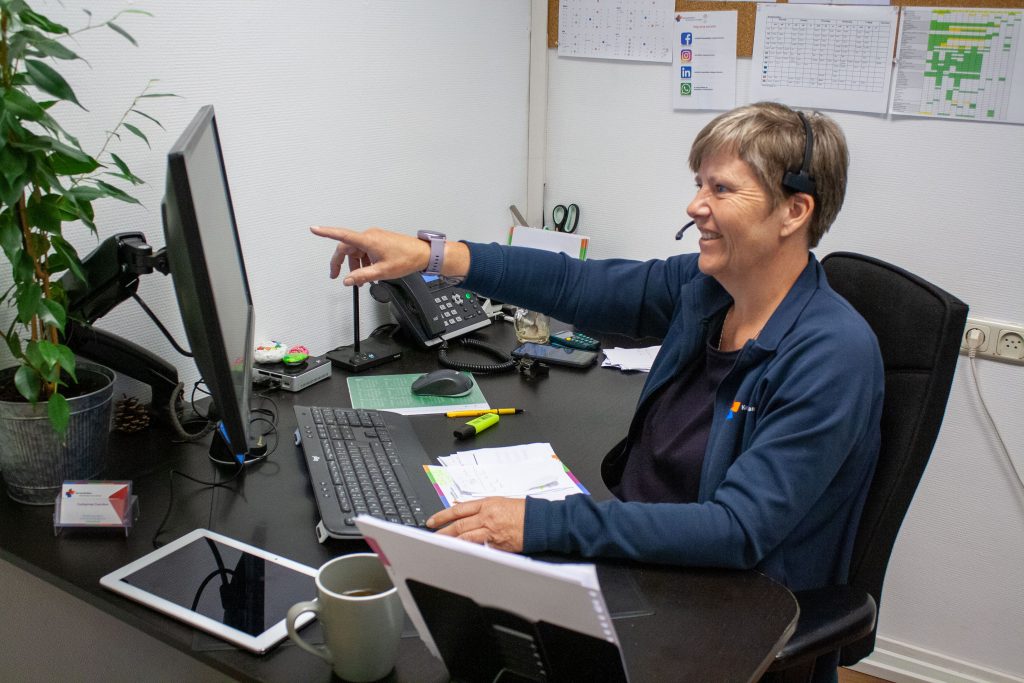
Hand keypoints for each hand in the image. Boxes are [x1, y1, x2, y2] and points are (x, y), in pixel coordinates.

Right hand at [309, 226, 427, 285]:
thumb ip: (362, 276)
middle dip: (341, 263)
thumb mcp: (382, 272)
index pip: (342, 235)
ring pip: (356, 251)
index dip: (326, 232)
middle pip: (346, 247)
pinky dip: (363, 261)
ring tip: (360, 279)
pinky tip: (368, 272)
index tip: (314, 229)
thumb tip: (347, 280)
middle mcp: (369, 236)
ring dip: (355, 264)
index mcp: (368, 240)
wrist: (422, 254)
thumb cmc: (406, 258)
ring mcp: (374, 237)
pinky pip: (364, 250)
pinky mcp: (379, 240)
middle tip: (336, 276)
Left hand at [426, 497, 525, 551]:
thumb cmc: (524, 511)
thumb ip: (481, 506)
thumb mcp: (500, 502)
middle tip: (431, 535)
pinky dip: (469, 550)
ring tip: (440, 546)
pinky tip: (459, 553)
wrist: (540, 522)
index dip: (443, 515)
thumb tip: (463, 508)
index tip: (433, 520)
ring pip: (465, 537)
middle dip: (443, 531)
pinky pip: (479, 548)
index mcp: (487, 504)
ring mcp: (491, 532)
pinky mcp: (497, 545)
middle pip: (459, 524)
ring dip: (451, 542)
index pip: (459, 509)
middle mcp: (487, 517)